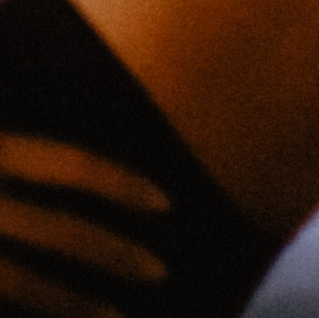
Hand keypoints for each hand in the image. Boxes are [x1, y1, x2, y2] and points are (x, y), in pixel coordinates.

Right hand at [0, 133, 166, 304]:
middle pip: (61, 232)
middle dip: (114, 254)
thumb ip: (27, 155)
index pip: (72, 166)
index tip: (166, 205)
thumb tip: (81, 176)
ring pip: (20, 282)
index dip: (122, 186)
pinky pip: (6, 290)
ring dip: (72, 304)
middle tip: (160, 274)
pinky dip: (41, 311)